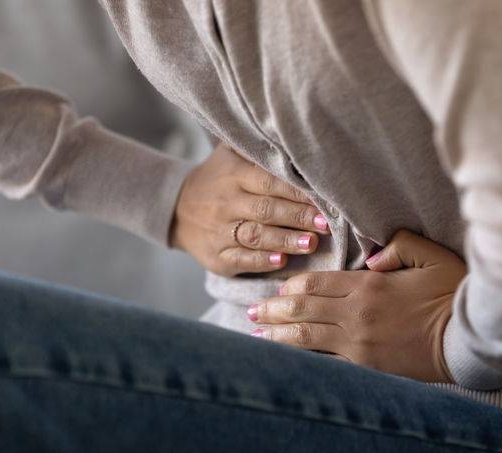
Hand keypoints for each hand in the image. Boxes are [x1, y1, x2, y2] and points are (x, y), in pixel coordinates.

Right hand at [169, 143, 330, 276]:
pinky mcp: (217, 257)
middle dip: (298, 217)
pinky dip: (262, 261)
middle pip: (265, 210)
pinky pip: (241, 259)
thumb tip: (296, 141)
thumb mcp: (230, 154)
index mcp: (233, 175)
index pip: (268, 181)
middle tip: (325, 224)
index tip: (324, 199)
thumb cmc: (218, 179)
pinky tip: (282, 261)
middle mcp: (225, 203)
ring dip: (285, 240)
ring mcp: (219, 232)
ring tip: (310, 243)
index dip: (296, 191)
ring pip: (255, 236)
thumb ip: (257, 149)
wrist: (176, 209)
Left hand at [247, 229, 467, 383]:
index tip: (277, 291)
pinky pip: (325, 360)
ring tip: (256, 334)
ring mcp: (358, 342)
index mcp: (368, 285)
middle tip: (252, 312)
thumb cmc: (453, 294)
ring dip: (278, 335)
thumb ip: (399, 246)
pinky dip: (302, 358)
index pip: (316, 283)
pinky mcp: (366, 366)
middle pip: (303, 309)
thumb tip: (370, 258)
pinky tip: (285, 359)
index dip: (292, 287)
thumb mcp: (431, 256)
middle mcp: (356, 313)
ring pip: (306, 337)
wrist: (468, 340)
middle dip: (273, 311)